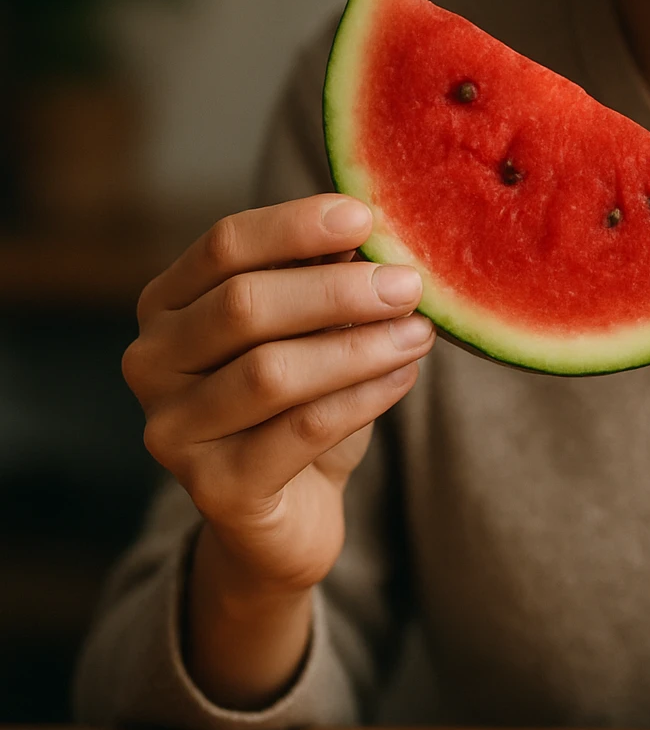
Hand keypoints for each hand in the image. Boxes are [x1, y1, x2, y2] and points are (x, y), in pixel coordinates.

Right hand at [122, 194, 434, 705]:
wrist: (288, 514)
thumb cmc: (301, 406)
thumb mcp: (312, 334)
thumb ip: (325, 281)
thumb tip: (371, 228)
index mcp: (167, 306)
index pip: (224, 246)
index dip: (295, 225)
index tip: (365, 214)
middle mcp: (151, 363)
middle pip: (244, 305)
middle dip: (337, 290)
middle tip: (410, 283)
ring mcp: (172, 429)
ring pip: (272, 371)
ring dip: (357, 346)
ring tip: (419, 334)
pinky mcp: (214, 488)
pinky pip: (301, 430)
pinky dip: (364, 397)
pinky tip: (405, 375)